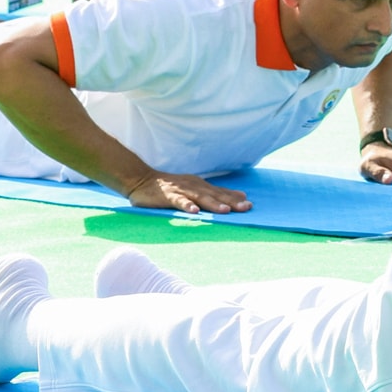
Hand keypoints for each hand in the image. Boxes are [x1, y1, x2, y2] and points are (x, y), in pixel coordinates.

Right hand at [124, 171, 252, 213]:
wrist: (141, 179)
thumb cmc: (171, 187)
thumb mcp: (194, 188)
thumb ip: (215, 193)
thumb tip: (240, 197)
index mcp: (201, 186)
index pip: (221, 192)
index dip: (235, 198)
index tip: (250, 205)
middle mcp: (194, 186)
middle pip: (216, 195)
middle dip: (231, 202)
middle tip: (246, 208)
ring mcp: (181, 190)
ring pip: (200, 197)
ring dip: (213, 204)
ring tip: (225, 211)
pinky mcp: (168, 195)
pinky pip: (179, 201)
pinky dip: (187, 205)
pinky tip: (194, 212)